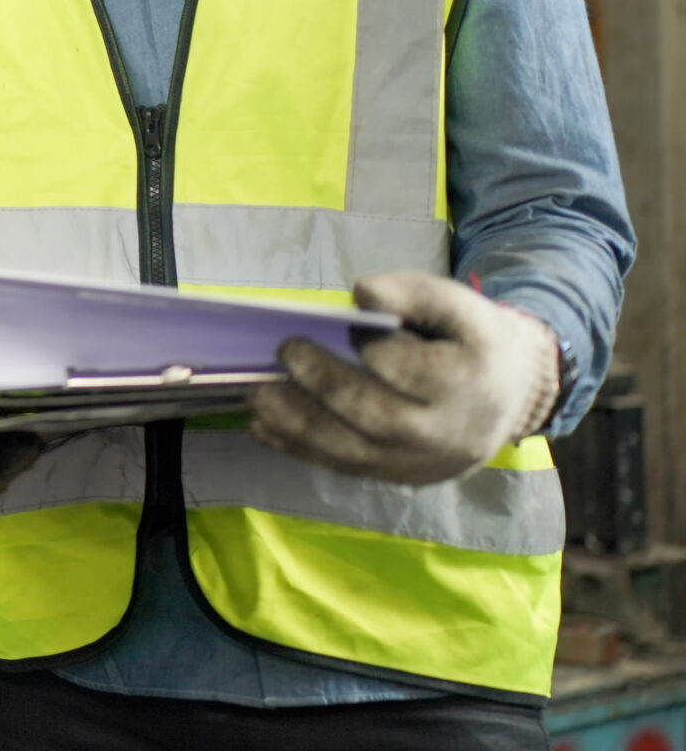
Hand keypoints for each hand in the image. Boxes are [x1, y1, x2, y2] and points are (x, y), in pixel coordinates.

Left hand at [251, 272, 559, 484]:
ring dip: (295, 425)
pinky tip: (266, 425)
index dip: (371, 348)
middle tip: (284, 351)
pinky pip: (346, 468)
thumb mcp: (457, 303)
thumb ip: (412, 292)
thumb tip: (362, 296)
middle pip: (373, 417)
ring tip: (258, 394)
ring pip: (351, 452)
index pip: (407, 370)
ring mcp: (421, 464)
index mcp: (466, 384)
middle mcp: (445, 434)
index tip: (348, 328)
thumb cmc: (472, 341)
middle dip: (319, 384)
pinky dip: (300, 448)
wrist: (511, 394)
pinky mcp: (400, 477)